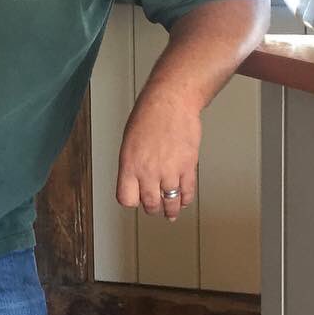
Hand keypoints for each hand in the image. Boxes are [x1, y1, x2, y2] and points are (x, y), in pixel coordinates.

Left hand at [115, 89, 200, 220]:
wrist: (171, 102)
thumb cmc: (148, 115)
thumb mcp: (129, 141)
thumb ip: (132, 163)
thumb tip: (136, 180)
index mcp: (129, 164)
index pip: (126, 198)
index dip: (131, 201)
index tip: (135, 200)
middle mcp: (148, 171)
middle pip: (149, 204)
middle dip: (152, 208)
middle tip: (155, 208)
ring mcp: (170, 171)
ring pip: (170, 202)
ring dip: (171, 210)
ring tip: (170, 212)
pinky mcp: (188, 167)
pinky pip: (187, 192)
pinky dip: (185, 200)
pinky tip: (183, 201)